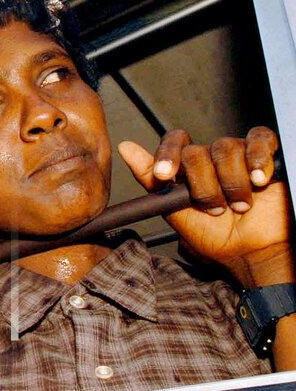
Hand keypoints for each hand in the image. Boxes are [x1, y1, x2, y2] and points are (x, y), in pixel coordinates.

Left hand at [118, 127, 292, 286]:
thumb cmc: (214, 235)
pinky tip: (258, 180)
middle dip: (202, 184)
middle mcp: (211, 157)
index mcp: (188, 166)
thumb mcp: (174, 209)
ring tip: (239, 206)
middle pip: (198, 151)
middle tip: (214, 208)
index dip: (168, 154)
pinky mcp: (265, 155)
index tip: (164, 175)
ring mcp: (238, 154)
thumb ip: (150, 179)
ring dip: (231, 184)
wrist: (252, 251)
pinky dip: (257, 159)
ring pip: (226, 149)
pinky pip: (259, 139)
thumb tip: (125, 147)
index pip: (175, 142)